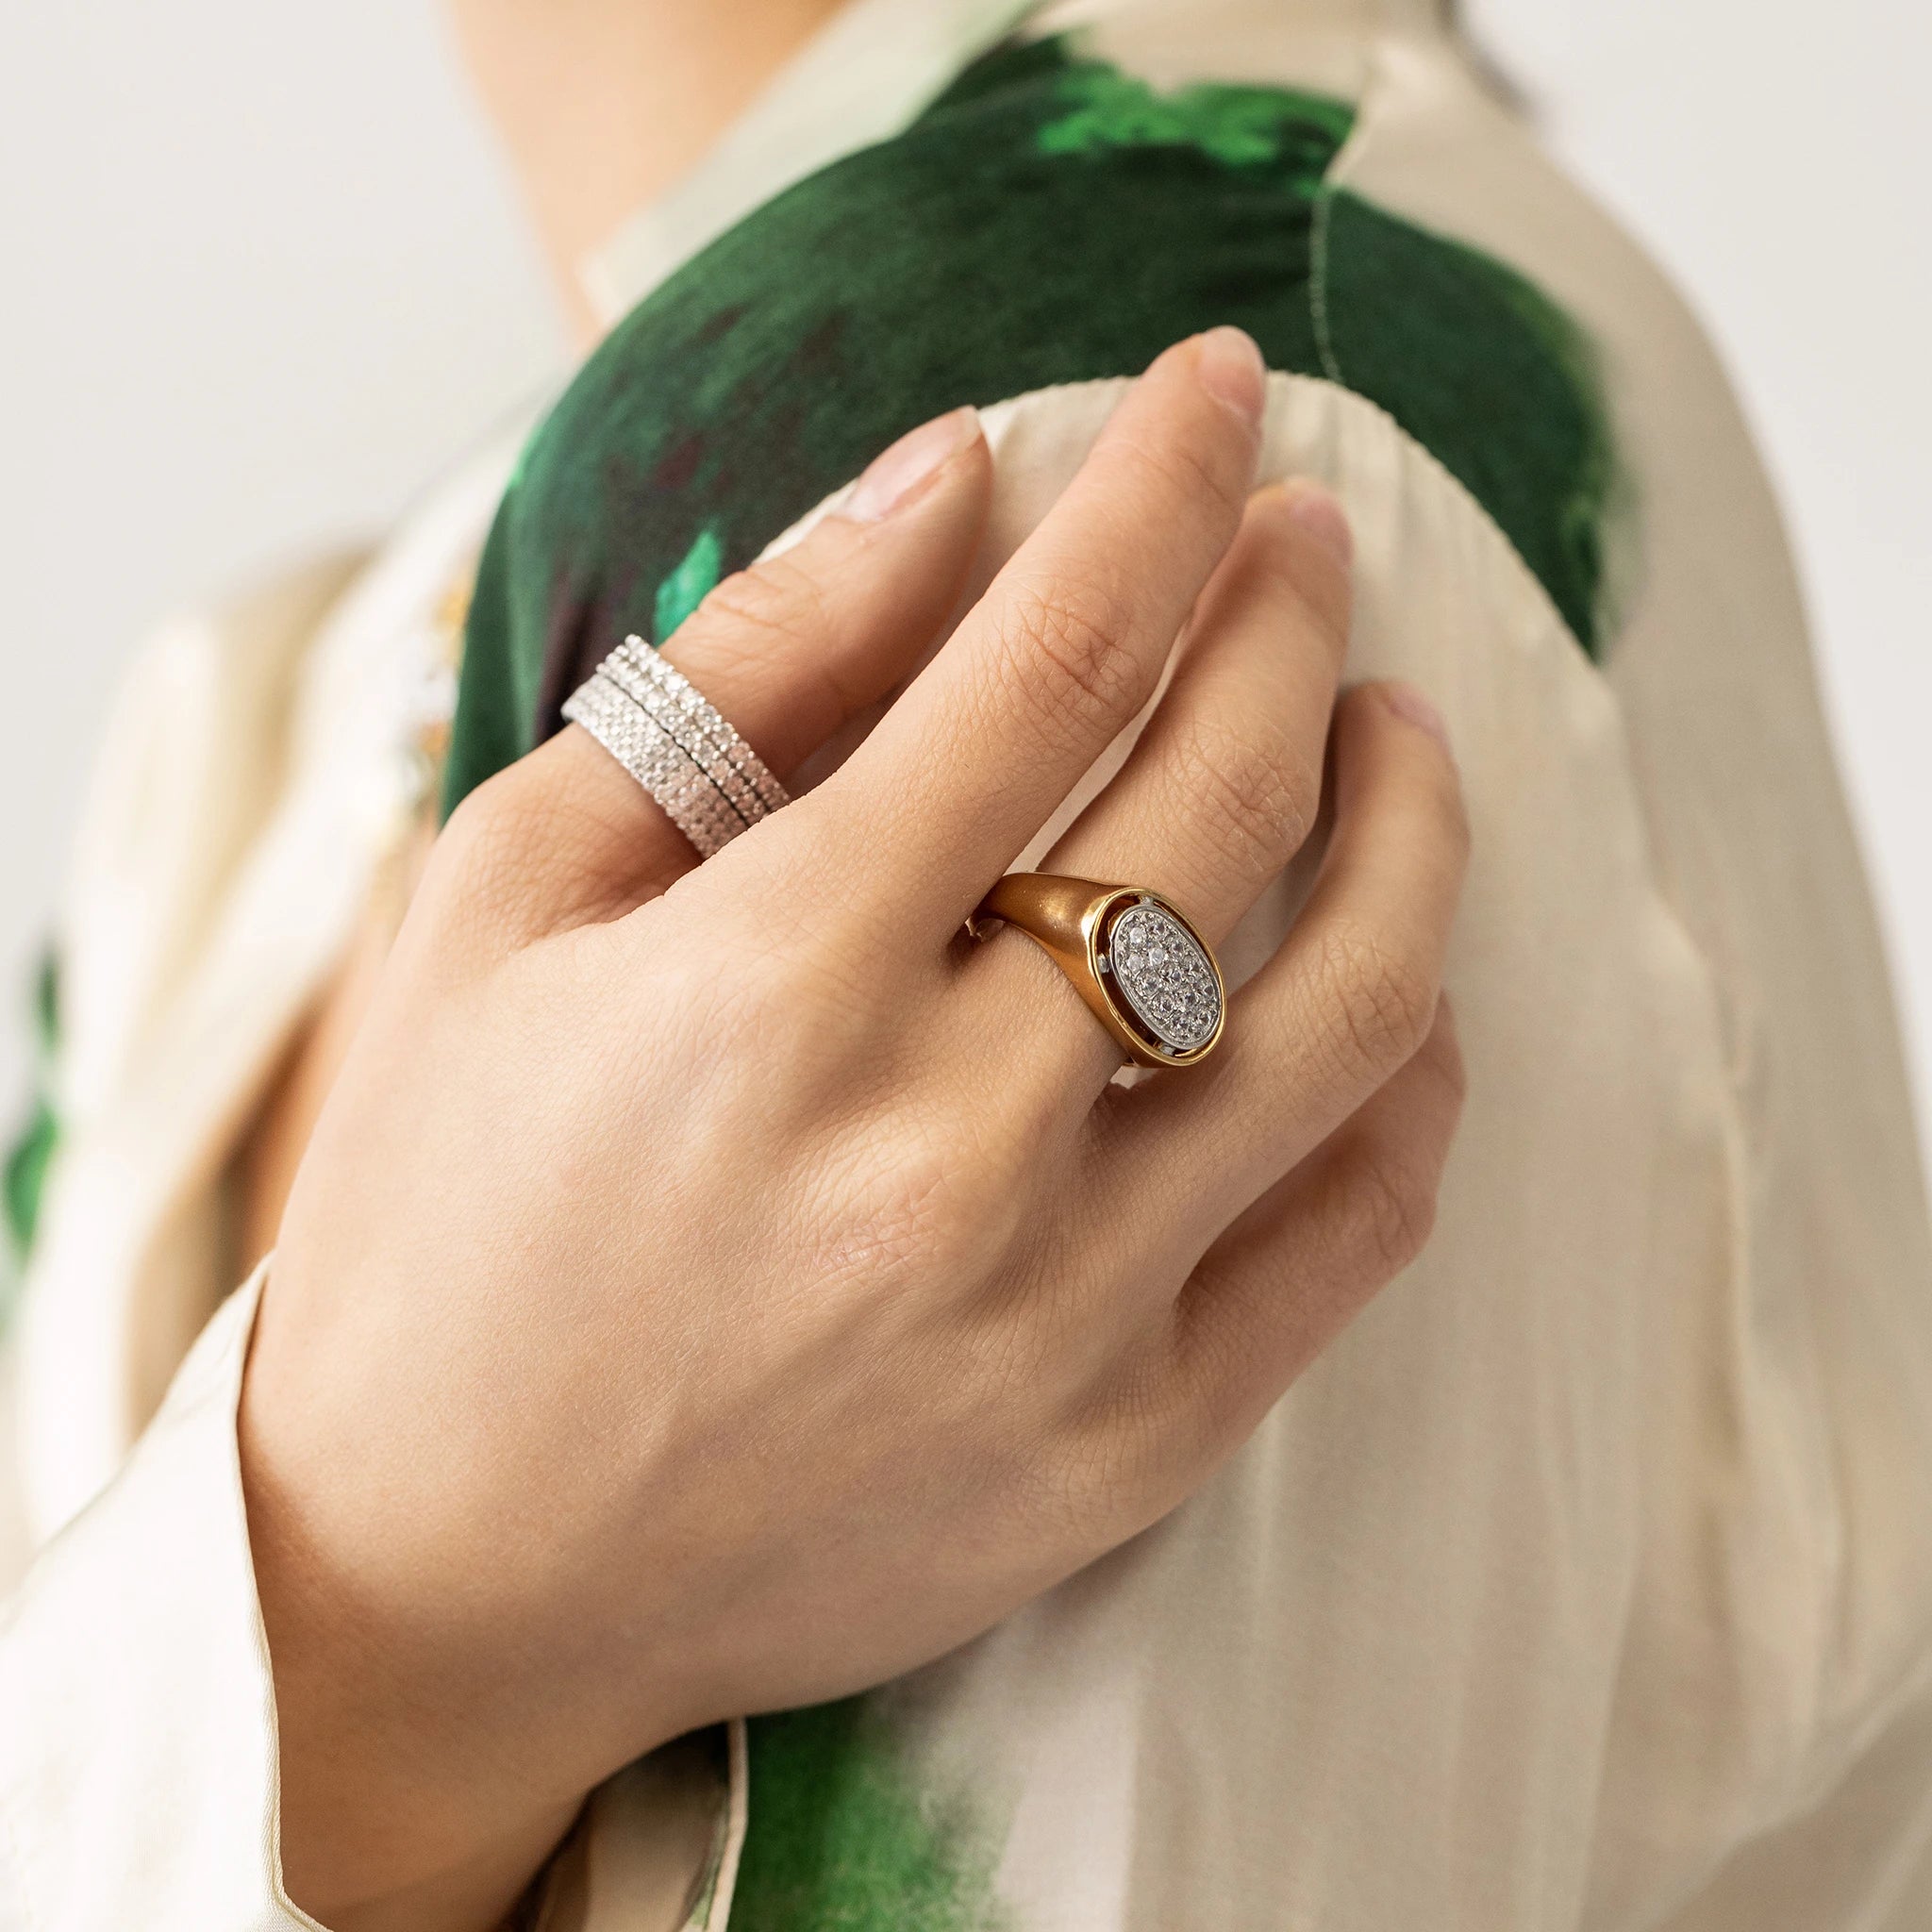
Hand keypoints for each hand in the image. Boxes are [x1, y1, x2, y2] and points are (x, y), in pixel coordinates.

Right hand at [242, 328, 1468, 1930]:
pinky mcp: (1125, 1451)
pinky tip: (1392, 992)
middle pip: (1220, 811)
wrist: (441, 1573)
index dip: (1154, 493)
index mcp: (769, 987)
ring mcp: (1060, 1321)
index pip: (1046, 664)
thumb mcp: (512, 893)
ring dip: (1407, 833)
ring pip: (1347, 1019)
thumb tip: (953, 479)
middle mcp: (943, 1153)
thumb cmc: (441, 1211)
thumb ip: (748, 673)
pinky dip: (1407, 1080)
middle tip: (1301, 537)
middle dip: (1284, 621)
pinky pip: (1350, 1231)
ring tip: (1390, 732)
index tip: (1214, 390)